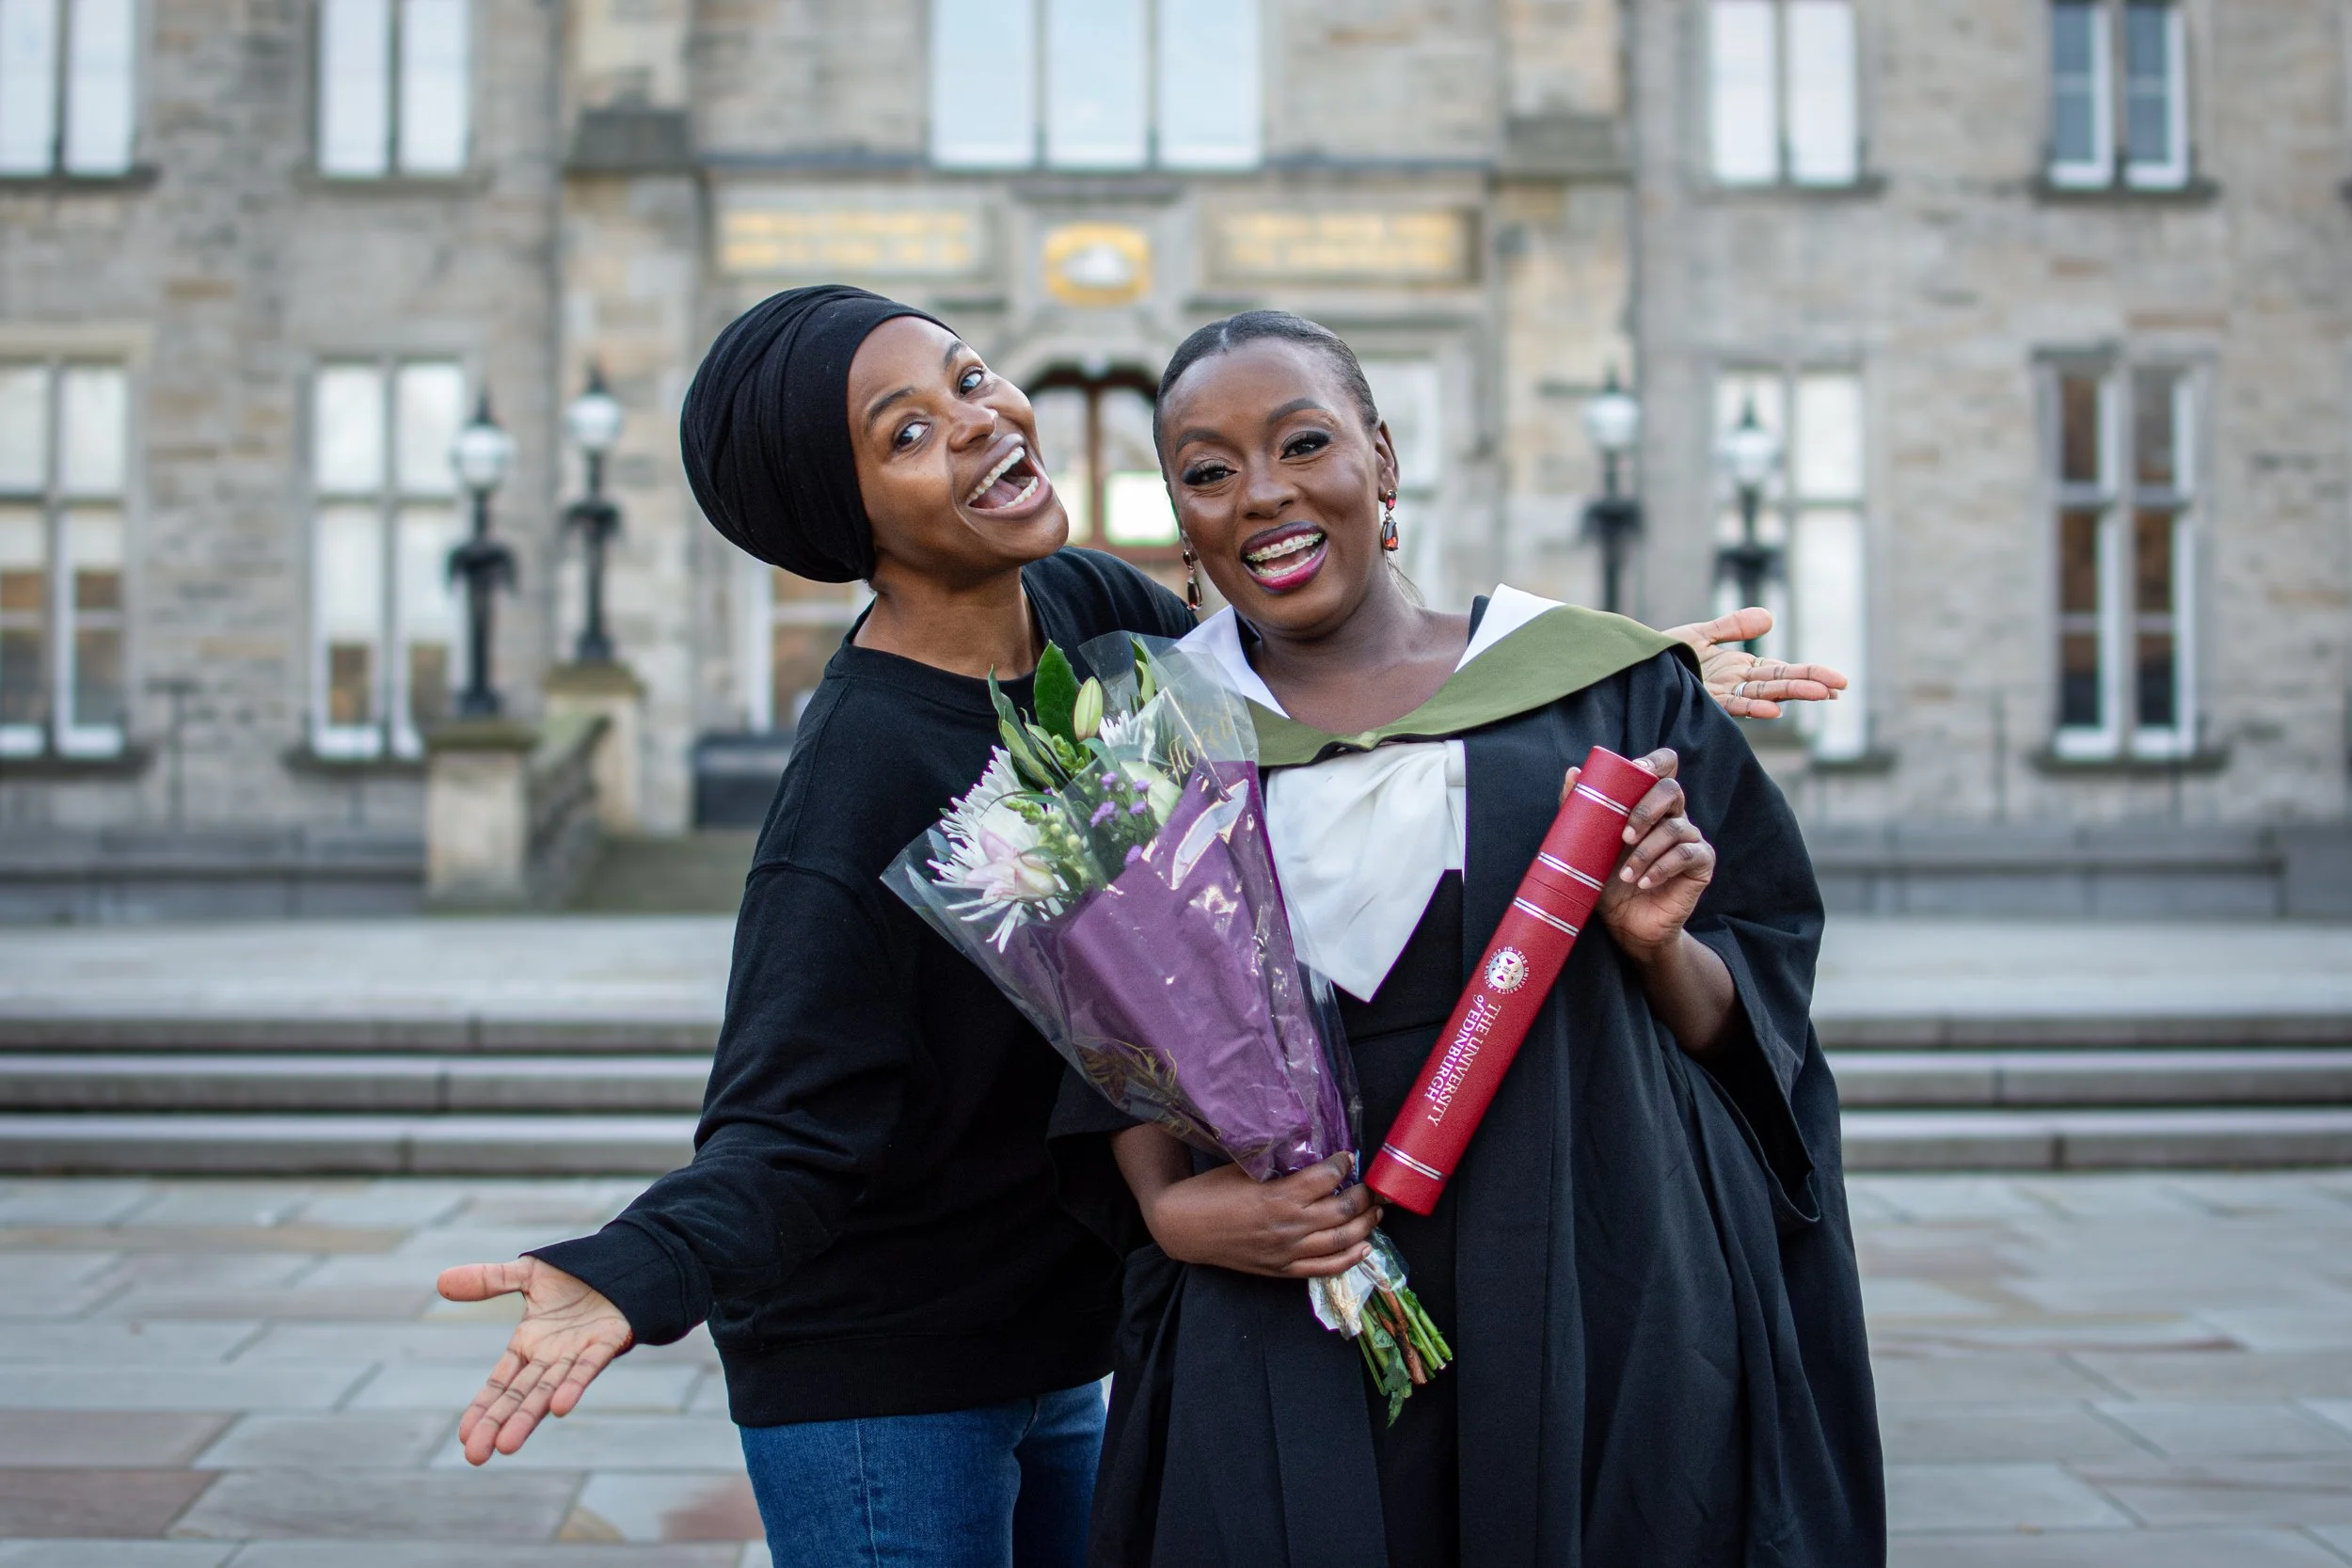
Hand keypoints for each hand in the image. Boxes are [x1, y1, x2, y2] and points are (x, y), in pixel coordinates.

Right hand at [437, 1257, 633, 1464]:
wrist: (626, 1265)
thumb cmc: (575, 1277)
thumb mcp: (527, 1274)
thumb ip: (488, 1280)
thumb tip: (439, 1281)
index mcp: (529, 1345)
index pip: (500, 1383)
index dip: (482, 1408)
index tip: (463, 1437)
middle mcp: (551, 1357)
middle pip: (519, 1396)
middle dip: (498, 1425)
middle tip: (475, 1457)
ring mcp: (578, 1353)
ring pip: (548, 1390)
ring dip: (529, 1417)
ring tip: (507, 1445)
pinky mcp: (607, 1342)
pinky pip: (588, 1367)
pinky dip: (574, 1386)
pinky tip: (560, 1407)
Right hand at [1142, 1154, 1379, 1279]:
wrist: (1184, 1228)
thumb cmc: (1211, 1191)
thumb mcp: (1245, 1169)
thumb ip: (1280, 1166)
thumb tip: (1310, 1155)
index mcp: (1279, 1196)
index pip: (1327, 1178)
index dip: (1343, 1164)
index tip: (1347, 1157)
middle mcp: (1289, 1225)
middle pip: (1343, 1209)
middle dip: (1364, 1195)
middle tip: (1370, 1185)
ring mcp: (1288, 1251)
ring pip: (1342, 1240)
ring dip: (1366, 1224)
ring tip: (1376, 1212)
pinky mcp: (1283, 1269)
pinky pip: (1325, 1268)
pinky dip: (1350, 1258)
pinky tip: (1365, 1246)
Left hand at [1568, 748, 1714, 958]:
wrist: (1626, 925)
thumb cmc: (1606, 881)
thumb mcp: (1588, 846)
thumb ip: (1580, 810)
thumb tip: (1573, 772)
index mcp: (1648, 804)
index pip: (1663, 766)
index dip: (1654, 761)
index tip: (1635, 769)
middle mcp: (1672, 816)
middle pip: (1671, 789)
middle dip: (1645, 810)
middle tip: (1623, 836)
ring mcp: (1690, 838)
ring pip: (1676, 828)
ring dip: (1646, 851)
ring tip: (1627, 875)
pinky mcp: (1701, 864)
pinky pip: (1688, 855)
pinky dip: (1662, 868)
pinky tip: (1644, 882)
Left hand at [1664, 608, 1847, 718]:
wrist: (1631, 666)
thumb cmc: (1664, 655)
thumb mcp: (1701, 633)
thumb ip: (1733, 625)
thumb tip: (1770, 617)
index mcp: (1740, 669)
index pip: (1783, 672)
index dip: (1810, 675)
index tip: (1838, 682)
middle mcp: (1735, 684)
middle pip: (1780, 684)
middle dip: (1810, 685)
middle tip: (1840, 689)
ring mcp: (1720, 695)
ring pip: (1763, 695)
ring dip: (1791, 695)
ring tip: (1820, 695)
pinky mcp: (1703, 702)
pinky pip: (1732, 705)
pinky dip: (1753, 707)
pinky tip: (1774, 710)